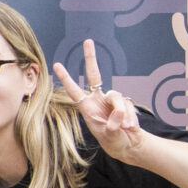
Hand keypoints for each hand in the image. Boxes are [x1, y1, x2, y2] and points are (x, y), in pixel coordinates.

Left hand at [53, 39, 147, 161]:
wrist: (128, 145)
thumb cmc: (113, 141)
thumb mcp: (109, 136)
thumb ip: (112, 124)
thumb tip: (117, 111)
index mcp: (87, 108)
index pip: (75, 91)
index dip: (67, 78)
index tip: (57, 65)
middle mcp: (98, 100)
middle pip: (95, 75)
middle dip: (91, 58)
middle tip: (87, 41)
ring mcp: (112, 99)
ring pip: (117, 96)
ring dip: (122, 113)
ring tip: (125, 128)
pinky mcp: (125, 102)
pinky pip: (128, 105)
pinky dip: (130, 117)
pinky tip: (130, 127)